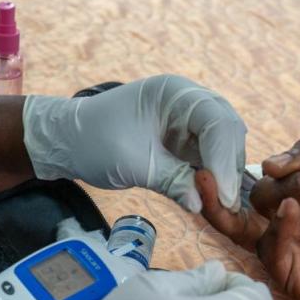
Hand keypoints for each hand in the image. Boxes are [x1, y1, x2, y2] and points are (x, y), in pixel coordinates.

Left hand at [23, 75, 246, 212]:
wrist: (69, 140)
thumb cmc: (94, 142)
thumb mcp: (132, 164)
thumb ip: (171, 181)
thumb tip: (202, 205)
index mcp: (174, 93)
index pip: (215, 122)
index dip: (224, 159)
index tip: (225, 196)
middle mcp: (189, 101)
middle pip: (228, 130)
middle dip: (229, 167)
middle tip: (227, 205)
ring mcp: (190, 119)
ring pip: (225, 145)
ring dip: (226, 174)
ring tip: (221, 206)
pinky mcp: (187, 139)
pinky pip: (212, 155)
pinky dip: (216, 176)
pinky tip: (213, 198)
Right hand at [198, 136, 299, 299]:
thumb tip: (268, 165)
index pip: (270, 176)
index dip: (282, 168)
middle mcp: (292, 219)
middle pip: (260, 196)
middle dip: (286, 183)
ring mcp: (292, 249)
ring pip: (253, 225)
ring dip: (278, 200)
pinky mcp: (296, 278)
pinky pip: (269, 255)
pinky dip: (276, 231)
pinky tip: (293, 213)